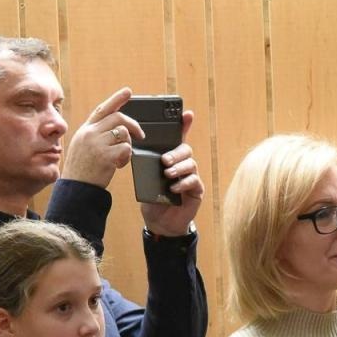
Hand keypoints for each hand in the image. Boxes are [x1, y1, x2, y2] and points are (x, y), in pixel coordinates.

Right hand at [63, 88, 143, 187]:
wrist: (76, 189)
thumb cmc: (81, 171)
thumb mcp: (82, 147)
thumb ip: (95, 136)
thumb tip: (117, 129)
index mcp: (85, 130)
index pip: (102, 109)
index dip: (116, 99)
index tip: (128, 91)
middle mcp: (90, 134)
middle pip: (118, 118)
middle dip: (133, 125)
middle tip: (141, 135)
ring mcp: (98, 144)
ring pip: (124, 133)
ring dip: (129, 145)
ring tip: (121, 157)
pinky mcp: (106, 156)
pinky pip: (126, 149)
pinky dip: (127, 157)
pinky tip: (119, 165)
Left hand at [140, 112, 204, 236]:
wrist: (159, 222)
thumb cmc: (153, 199)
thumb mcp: (147, 179)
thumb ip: (147, 166)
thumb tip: (140, 152)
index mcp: (170, 159)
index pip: (178, 139)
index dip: (184, 126)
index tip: (187, 114)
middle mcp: (183, 165)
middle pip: (185, 150)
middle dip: (176, 152)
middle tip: (164, 160)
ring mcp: (191, 177)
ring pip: (190, 164)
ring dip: (179, 167)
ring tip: (167, 174)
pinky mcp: (196, 190)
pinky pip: (194, 181)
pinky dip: (183, 183)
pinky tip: (174, 188)